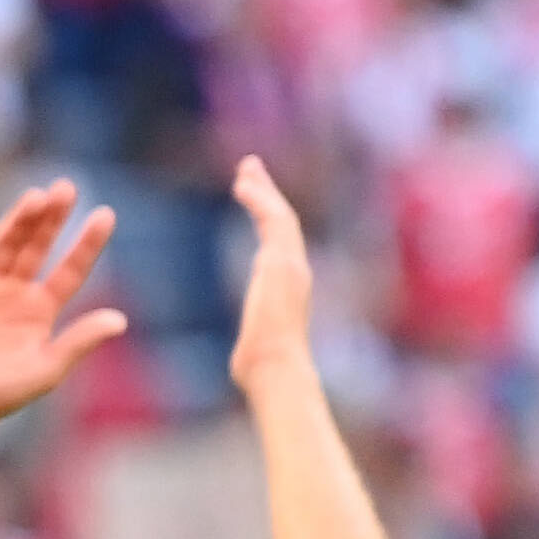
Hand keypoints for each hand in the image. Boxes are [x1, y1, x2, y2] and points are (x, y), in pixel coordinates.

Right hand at [0, 181, 124, 428]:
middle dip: (51, 218)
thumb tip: (120, 320)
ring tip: (35, 197)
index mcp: (40, 310)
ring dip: (18, 221)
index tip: (106, 214)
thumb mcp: (47, 369)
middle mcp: (12, 293)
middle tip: (66, 186)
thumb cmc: (1, 397)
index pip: (70, 269)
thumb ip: (79, 342)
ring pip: (3, 246)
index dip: (87, 243)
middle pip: (36, 247)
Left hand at [230, 155, 316, 389]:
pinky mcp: (282, 264)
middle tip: (250, 168)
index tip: (253, 196)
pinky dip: (260, 201)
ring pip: (280, 216)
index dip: (267, 216)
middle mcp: (294, 270)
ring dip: (262, 190)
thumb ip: (257, 339)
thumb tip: (247, 359)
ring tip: (245, 168)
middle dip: (267, 193)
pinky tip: (243, 186)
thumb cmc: (263, 369)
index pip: (279, 242)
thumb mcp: (256, 346)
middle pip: (283, 221)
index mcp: (288, 285)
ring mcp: (291, 265)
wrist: (275, 370)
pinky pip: (273, 221)